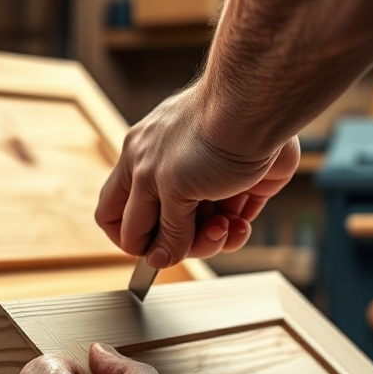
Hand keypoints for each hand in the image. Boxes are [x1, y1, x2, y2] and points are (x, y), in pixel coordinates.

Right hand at [96, 85, 299, 267]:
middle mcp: (166, 172)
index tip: (153, 251)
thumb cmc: (206, 137)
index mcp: (137, 166)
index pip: (115, 215)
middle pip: (160, 229)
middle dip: (180, 242)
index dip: (131, 240)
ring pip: (197, 231)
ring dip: (211, 238)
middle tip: (196, 239)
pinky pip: (230, 223)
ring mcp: (204, 180)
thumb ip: (165, 229)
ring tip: (224, 227)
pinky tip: (240, 224)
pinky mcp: (239, 186)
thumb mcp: (172, 189)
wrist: (257, 113)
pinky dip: (235, 231)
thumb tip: (158, 260)